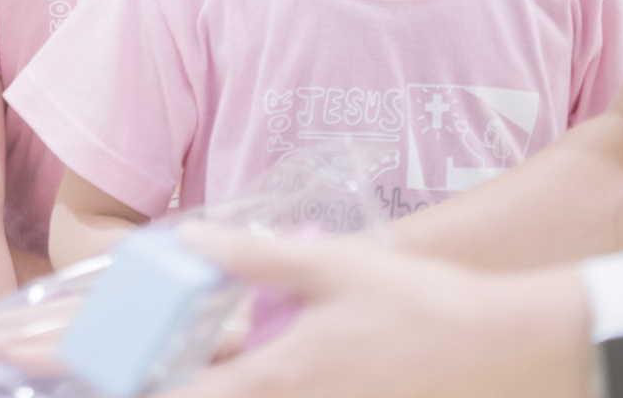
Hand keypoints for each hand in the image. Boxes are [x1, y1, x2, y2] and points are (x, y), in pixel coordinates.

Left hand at [171, 224, 590, 397]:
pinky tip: (276, 369)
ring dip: (230, 386)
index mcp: (285, 377)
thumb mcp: (332, 264)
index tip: (108, 373)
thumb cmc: (422, 302)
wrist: (514, 350)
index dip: (144, 387)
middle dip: (180, 386)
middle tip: (151, 365)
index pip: (191, 397)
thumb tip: (190, 240)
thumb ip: (253, 259)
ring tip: (204, 364)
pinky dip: (277, 388)